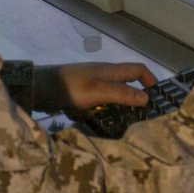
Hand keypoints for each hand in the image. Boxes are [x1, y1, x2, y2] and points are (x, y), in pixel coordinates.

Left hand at [39, 62, 156, 115]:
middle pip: (126, 84)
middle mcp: (102, 75)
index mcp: (110, 71)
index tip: (157, 99)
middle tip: (140, 117)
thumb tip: (147, 99)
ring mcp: (90, 84)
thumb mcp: (98, 92)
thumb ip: (121, 94)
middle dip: (134, 98)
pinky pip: (96, 102)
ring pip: (111, 95)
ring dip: (115, 107)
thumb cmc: (69, 88)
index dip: (150, 81)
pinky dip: (97, 110)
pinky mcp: (79, 94)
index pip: (138, 70)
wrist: (37, 88)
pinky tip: (92, 120)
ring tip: (118, 122)